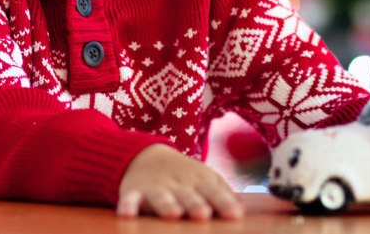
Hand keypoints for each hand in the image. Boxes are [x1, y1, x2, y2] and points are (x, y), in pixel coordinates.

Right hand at [117, 144, 243, 219]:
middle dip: (195, 203)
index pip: (213, 191)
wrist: (145, 155)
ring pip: (161, 196)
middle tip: (203, 214)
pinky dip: (128, 205)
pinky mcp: (133, 191)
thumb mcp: (205, 179)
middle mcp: (177, 183)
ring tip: (172, 214)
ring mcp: (154, 186)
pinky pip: (129, 198)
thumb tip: (241, 210)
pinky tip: (127, 214)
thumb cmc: (183, 176)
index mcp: (199, 180)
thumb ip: (222, 194)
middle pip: (188, 194)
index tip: (234, 214)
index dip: (223, 202)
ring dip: (166, 204)